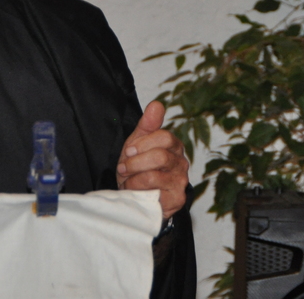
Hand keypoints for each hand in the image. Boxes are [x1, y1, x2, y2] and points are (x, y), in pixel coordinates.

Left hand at [116, 100, 188, 219]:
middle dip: (135, 163)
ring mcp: (180, 182)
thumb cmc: (139, 167)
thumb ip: (147, 125)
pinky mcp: (176, 199)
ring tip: (126, 181)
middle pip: (160, 156)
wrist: (139, 197)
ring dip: (132, 179)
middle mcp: (181, 163)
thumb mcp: (138, 144)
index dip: (142, 144)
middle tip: (123, 168)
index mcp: (174, 146)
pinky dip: (137, 191)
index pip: (164, 137)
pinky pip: (152, 193)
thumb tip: (156, 104)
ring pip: (153, 176)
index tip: (128, 151)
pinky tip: (134, 192)